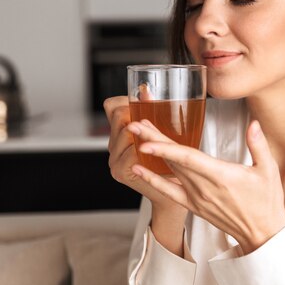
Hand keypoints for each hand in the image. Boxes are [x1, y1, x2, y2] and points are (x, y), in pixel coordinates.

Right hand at [103, 96, 186, 218]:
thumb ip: (153, 114)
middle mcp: (113, 145)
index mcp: (120, 133)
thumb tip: (147, 91)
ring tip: (155, 134)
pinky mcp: (121, 172)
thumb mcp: (161, 134)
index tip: (145, 97)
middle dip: (135, 112)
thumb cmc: (170, 161)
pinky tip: (150, 149)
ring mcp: (114, 159)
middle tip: (153, 115)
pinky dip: (140, 149)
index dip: (125, 99)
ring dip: (141, 130)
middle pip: (118, 115)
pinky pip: (129, 153)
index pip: (111, 106)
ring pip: (124, 132)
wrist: (173, 193)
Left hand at [130, 119, 284, 253]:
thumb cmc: (267, 202)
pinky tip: (139, 170)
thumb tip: (253, 123)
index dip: (165, 149)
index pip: (188, 159)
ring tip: (137, 137)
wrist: (262, 233)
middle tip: (134, 125)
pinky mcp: (194, 206)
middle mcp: (204, 187)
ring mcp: (197, 198)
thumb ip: (258, 144)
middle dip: (152, 141)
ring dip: (152, 154)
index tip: (147, 140)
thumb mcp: (268, 170)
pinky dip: (152, 181)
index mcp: (221, 176)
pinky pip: (169, 192)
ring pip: (169, 172)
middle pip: (173, 161)